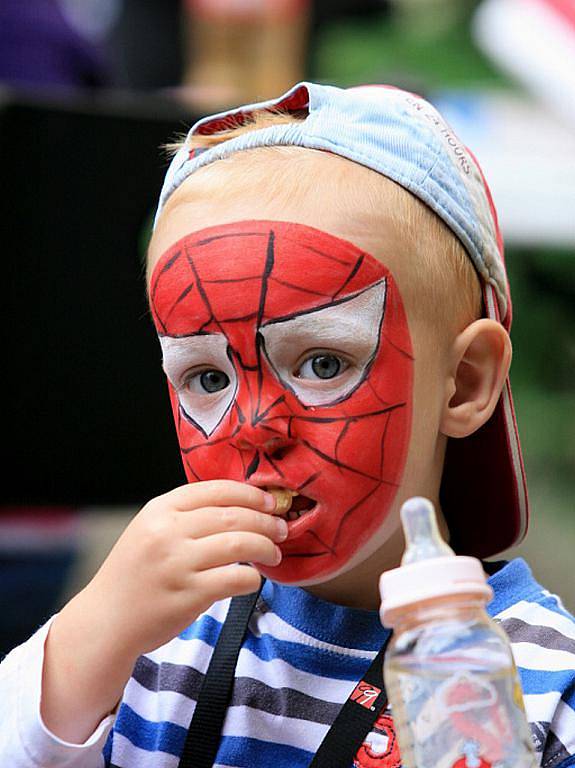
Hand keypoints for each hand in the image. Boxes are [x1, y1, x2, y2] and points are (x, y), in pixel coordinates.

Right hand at [41, 481, 284, 742]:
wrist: (106, 621)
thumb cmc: (136, 574)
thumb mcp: (150, 530)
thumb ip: (186, 515)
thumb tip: (243, 504)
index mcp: (159, 509)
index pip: (216, 490)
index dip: (250, 494)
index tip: (270, 503)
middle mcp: (167, 532)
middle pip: (233, 516)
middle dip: (265, 521)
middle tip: (281, 529)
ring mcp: (177, 564)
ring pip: (240, 544)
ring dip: (266, 547)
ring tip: (274, 553)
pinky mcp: (187, 595)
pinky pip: (236, 578)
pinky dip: (253, 577)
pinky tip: (254, 579)